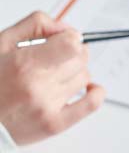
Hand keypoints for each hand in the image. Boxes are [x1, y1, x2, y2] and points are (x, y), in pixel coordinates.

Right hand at [0, 11, 104, 144]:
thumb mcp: (0, 43)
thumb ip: (34, 26)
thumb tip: (65, 28)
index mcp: (23, 63)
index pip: (71, 44)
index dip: (69, 37)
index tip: (62, 39)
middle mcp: (38, 85)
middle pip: (80, 59)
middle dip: (73, 52)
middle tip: (59, 56)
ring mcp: (48, 106)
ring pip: (84, 77)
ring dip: (76, 72)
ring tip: (57, 75)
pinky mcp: (55, 125)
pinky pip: (91, 104)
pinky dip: (95, 92)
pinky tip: (88, 89)